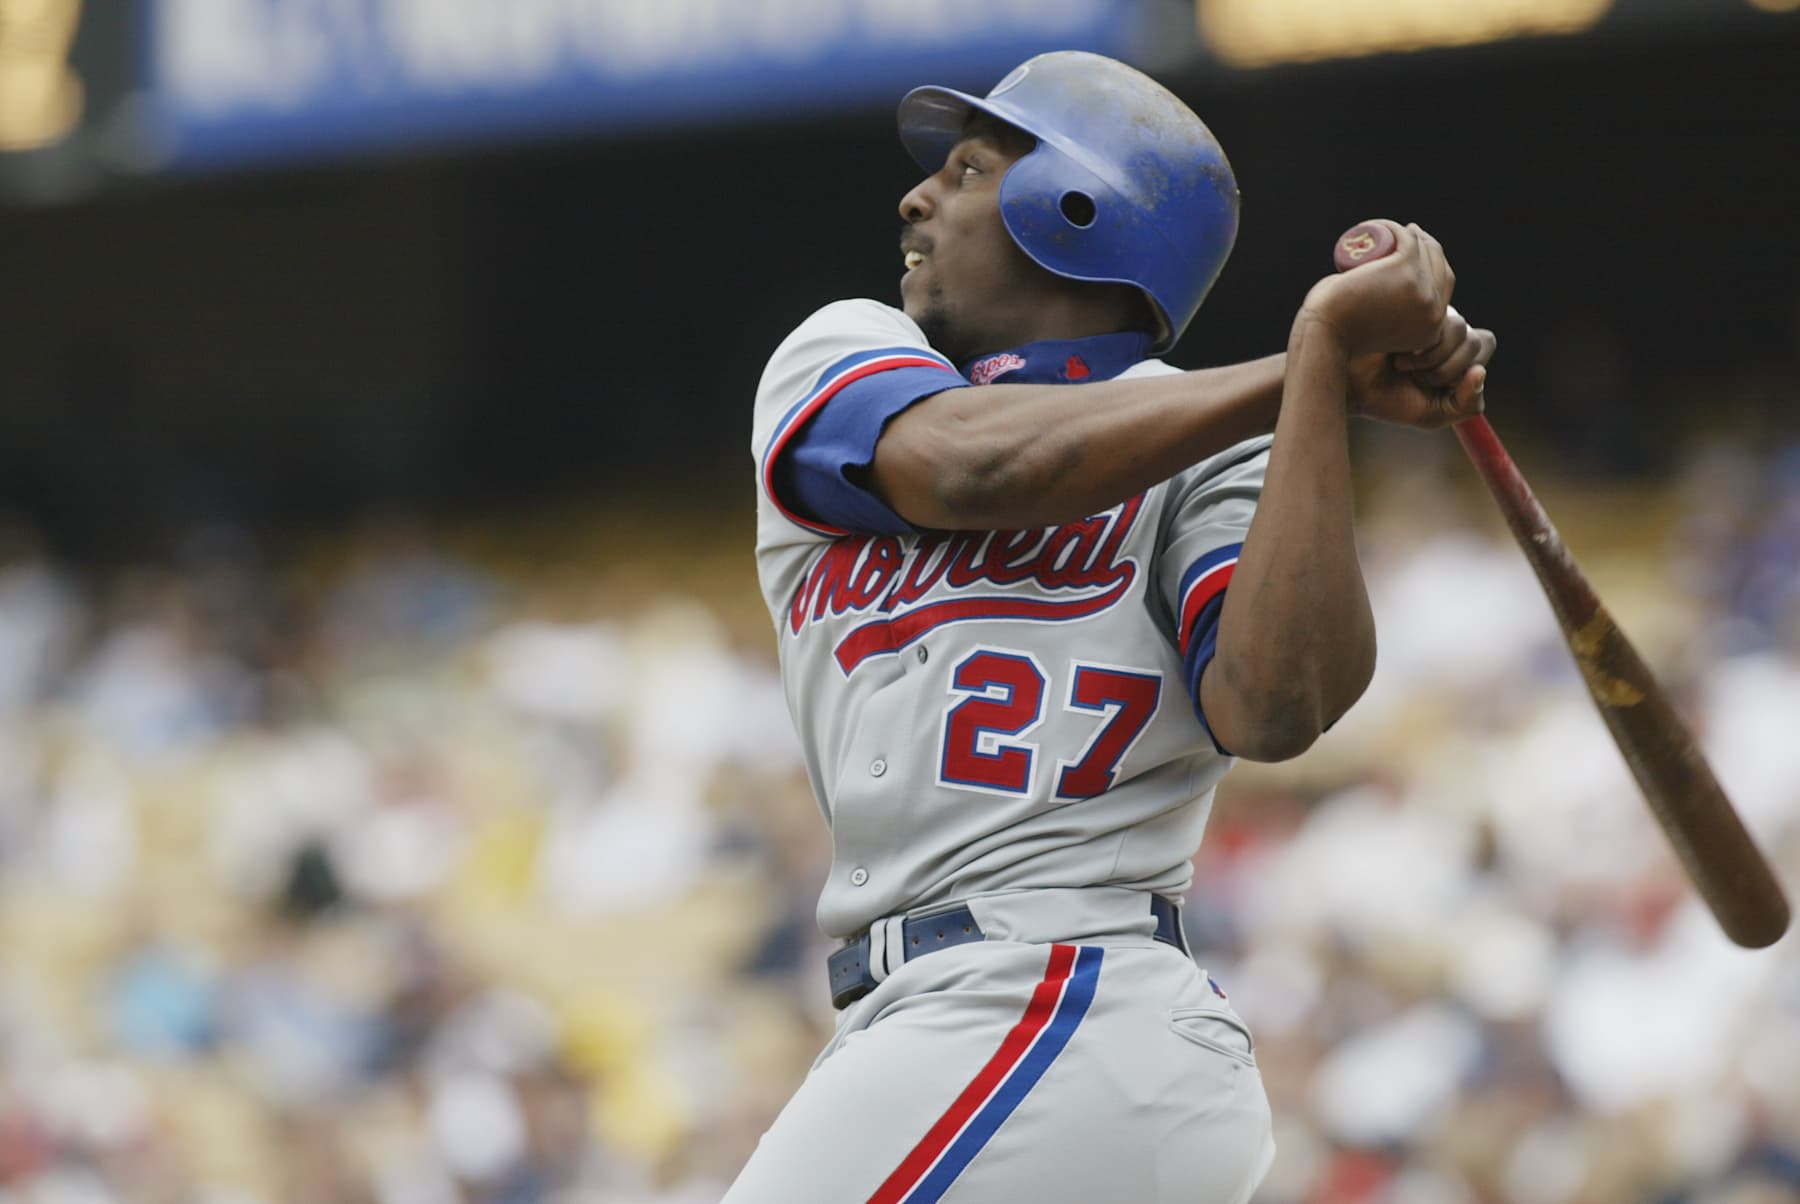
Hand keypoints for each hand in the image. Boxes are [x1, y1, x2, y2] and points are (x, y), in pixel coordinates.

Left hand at [1300, 221, 1454, 357]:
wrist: (1324, 337)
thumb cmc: (1339, 339)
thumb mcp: (1380, 335)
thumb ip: (1392, 329)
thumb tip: (1392, 308)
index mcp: (1432, 331)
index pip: (1441, 287)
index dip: (1431, 265)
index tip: (1411, 255)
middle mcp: (1434, 312)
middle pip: (1437, 265)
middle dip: (1425, 245)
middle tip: (1400, 239)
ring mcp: (1422, 290)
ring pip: (1425, 249)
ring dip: (1410, 233)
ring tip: (1388, 231)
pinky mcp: (1405, 269)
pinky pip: (1406, 238)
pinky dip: (1394, 227)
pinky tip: (1379, 226)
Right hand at [1348, 305, 1496, 429]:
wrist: (1346, 384)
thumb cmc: (1386, 398)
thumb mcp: (1432, 414)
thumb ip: (1466, 404)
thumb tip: (1481, 371)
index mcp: (1455, 352)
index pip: (1484, 346)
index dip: (1467, 369)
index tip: (1438, 385)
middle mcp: (1444, 329)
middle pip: (1476, 341)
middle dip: (1447, 369)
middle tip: (1414, 377)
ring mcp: (1427, 314)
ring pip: (1461, 330)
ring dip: (1433, 358)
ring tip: (1402, 364)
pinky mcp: (1410, 305)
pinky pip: (1437, 321)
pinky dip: (1422, 345)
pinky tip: (1396, 351)